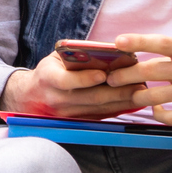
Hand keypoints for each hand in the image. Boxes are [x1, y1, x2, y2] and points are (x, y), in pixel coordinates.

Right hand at [0, 45, 144, 119]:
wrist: (30, 96)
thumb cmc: (50, 70)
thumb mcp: (56, 57)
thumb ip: (76, 53)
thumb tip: (106, 51)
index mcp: (47, 78)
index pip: (65, 81)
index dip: (85, 78)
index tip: (104, 74)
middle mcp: (56, 99)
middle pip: (90, 98)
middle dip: (117, 91)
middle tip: (138, 83)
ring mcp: (67, 114)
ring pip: (98, 109)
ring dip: (122, 101)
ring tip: (141, 92)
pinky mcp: (77, 121)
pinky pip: (100, 116)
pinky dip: (118, 109)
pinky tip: (133, 102)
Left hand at [104, 33, 171, 124]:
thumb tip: (137, 56)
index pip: (160, 43)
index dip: (137, 41)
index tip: (118, 42)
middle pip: (150, 72)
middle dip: (124, 77)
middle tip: (111, 80)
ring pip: (154, 97)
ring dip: (138, 98)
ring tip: (134, 97)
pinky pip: (170, 117)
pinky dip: (158, 115)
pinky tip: (157, 110)